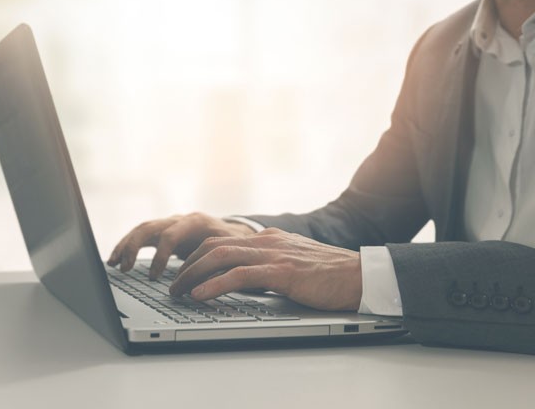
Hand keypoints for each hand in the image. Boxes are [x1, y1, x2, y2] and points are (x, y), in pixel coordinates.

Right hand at [106, 212, 255, 278]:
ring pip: (141, 230)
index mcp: (194, 222)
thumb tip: (205, 284)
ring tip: (113, 264)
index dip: (160, 256)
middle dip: (133, 247)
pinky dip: (127, 247)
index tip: (155, 278)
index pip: (169, 235)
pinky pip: (141, 236)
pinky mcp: (163, 232)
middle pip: (148, 227)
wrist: (235, 231)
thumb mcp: (230, 252)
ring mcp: (169, 224)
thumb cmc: (234, 243)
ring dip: (125, 246)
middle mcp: (178, 220)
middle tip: (124, 268)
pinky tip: (117, 261)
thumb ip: (217, 264)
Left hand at [168, 228, 361, 311]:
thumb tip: (247, 281)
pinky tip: (200, 295)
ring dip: (193, 275)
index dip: (196, 255)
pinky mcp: (280, 272)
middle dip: (187, 265)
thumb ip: (270, 267)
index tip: (183, 272)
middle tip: (173, 284)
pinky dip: (214, 285)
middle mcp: (266, 241)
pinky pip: (238, 276)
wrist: (361, 275)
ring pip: (219, 257)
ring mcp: (273, 254)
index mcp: (268, 239)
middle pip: (212, 246)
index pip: (221, 241)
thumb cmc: (331, 275)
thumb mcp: (293, 264)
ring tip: (178, 291)